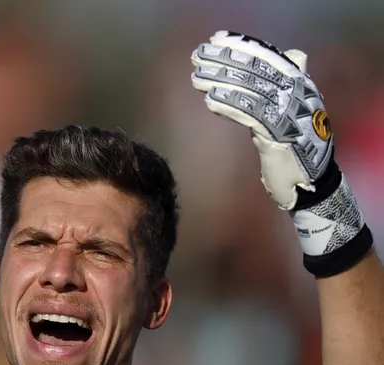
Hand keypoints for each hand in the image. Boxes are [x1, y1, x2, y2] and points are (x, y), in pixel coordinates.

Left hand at [191, 31, 331, 210]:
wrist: (307, 183)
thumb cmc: (295, 149)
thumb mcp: (289, 113)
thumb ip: (282, 88)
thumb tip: (291, 55)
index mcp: (301, 84)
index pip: (269, 57)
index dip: (243, 47)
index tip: (217, 41)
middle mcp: (299, 94)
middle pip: (257, 70)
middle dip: (225, 61)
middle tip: (198, 56)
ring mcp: (291, 114)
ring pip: (251, 90)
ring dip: (220, 81)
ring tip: (196, 78)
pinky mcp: (280, 135)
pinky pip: (251, 114)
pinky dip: (230, 104)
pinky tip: (210, 100)